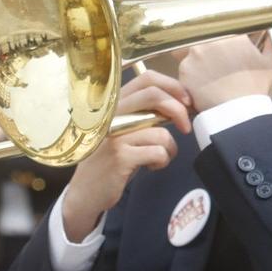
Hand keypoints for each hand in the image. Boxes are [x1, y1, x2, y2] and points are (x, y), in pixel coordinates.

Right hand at [62, 70, 192, 239]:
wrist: (86, 192)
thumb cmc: (112, 160)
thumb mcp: (125, 130)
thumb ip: (145, 113)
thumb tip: (181, 101)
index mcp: (115, 104)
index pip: (147, 78)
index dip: (173, 86)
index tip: (186, 102)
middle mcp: (112, 114)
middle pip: (154, 95)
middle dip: (179, 110)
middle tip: (186, 127)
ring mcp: (115, 135)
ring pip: (161, 132)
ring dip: (169, 149)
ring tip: (157, 158)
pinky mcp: (120, 156)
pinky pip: (159, 152)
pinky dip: (162, 161)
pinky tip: (151, 166)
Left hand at [176, 0, 271, 111]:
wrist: (237, 116)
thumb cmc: (256, 88)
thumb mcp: (271, 63)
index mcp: (231, 33)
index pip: (222, 3)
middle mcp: (208, 39)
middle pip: (200, 15)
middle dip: (203, 9)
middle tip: (206, 12)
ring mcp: (193, 55)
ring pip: (187, 37)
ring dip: (191, 36)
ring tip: (196, 42)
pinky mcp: (183, 72)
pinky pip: (183, 61)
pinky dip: (189, 63)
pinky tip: (196, 70)